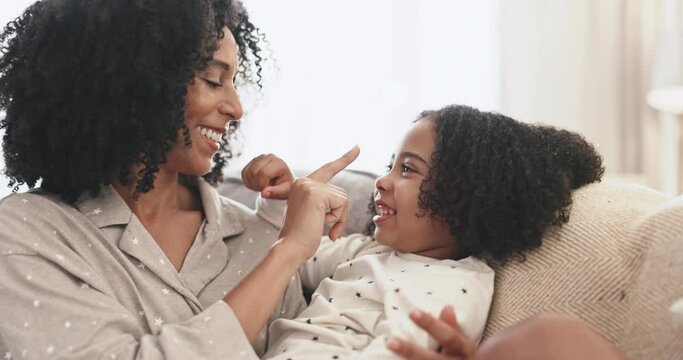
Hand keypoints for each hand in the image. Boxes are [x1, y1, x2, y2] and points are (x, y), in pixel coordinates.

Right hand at [241, 154, 294, 199]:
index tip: (267, 190)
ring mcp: (260, 158)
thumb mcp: (284, 191)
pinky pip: (244, 172)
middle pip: (254, 172)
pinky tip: (255, 184)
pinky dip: (247, 181)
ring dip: (251, 184)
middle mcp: (270, 157)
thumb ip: (275, 193)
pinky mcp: (253, 160)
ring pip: (248, 172)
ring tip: (260, 186)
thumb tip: (264, 193)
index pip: (263, 173)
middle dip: (256, 185)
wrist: (283, 180)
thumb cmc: (285, 186)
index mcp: (279, 163)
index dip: (262, 184)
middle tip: (263, 189)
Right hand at [277, 146, 359, 262]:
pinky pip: (342, 204)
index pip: (328, 169)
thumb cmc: (302, 237)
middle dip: (339, 212)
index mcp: (302, 185)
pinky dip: (338, 218)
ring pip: (343, 198)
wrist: (290, 247)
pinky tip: (321, 223)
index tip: (358, 147)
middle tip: (326, 226)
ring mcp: (309, 186)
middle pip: (340, 193)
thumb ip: (324, 202)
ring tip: (319, 224)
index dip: (345, 159)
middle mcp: (304, 181)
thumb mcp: (314, 214)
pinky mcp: (316, 193)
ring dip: (338, 216)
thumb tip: (341, 200)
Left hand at [387, 306, 477, 358]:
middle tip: (391, 342)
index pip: (450, 337)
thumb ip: (455, 330)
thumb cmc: (468, 359)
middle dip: (411, 351)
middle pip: (433, 359)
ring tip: (390, 349)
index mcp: (467, 352)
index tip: (412, 312)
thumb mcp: (466, 346)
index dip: (431, 325)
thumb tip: (447, 308)